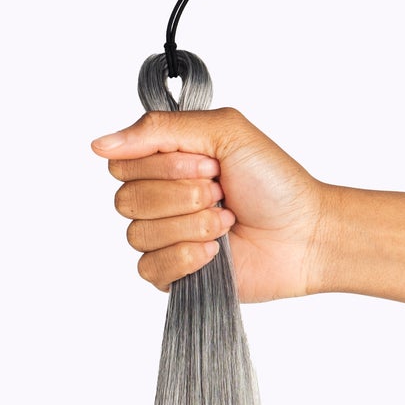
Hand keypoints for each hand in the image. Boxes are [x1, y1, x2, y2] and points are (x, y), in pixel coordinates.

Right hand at [90, 107, 331, 301]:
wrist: (305, 235)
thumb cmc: (275, 183)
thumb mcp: (224, 131)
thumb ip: (160, 130)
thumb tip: (100, 144)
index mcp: (166, 162)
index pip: (123, 163)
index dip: (162, 166)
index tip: (207, 164)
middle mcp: (160, 199)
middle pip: (127, 199)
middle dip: (180, 195)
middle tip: (219, 193)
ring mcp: (166, 239)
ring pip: (138, 234)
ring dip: (189, 225)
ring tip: (225, 222)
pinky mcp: (175, 275)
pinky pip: (150, 268)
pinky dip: (185, 257)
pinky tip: (215, 252)